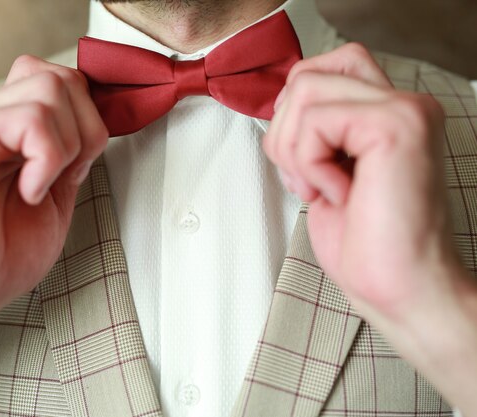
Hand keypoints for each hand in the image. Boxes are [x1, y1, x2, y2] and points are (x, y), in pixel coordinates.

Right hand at [0, 55, 107, 329]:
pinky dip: (47, 161)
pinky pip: (32, 119)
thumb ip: (71, 154)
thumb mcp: (57, 197)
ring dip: (67, 146)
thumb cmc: (1, 257)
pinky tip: (28, 192)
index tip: (83, 164)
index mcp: (13, 131)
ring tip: (41, 187)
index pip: (64, 81)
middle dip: (87, 129)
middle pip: (63, 78)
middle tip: (68, 175)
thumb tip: (97, 121)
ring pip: (51, 88)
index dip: (90, 117)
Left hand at [264, 43, 476, 414]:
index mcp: (385, 115)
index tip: (298, 159)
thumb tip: (277, 107)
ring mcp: (402, 110)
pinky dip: (309, 164)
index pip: (322, 69)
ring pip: (304, 89)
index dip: (291, 110)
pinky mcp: (394, 125)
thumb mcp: (325, 173)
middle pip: (306, 74)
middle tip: (306, 178)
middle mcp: (401, 104)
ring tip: (324, 188)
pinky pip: (315, 121)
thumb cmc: (367, 245)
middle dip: (284, 131)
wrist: (399, 288)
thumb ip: (314, 131)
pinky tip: (339, 193)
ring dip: (294, 150)